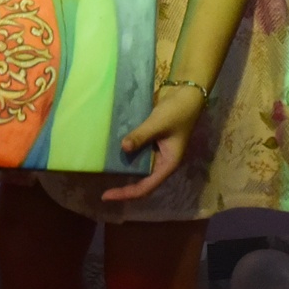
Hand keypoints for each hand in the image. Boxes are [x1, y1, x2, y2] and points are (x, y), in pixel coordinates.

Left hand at [101, 83, 205, 201]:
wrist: (186, 92)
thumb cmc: (178, 111)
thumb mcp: (158, 124)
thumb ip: (141, 136)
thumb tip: (123, 148)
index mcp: (168, 164)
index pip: (146, 187)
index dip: (126, 193)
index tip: (106, 195)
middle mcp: (162, 161)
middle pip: (141, 180)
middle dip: (123, 184)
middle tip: (102, 186)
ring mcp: (156, 151)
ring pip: (138, 166)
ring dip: (123, 168)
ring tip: (104, 169)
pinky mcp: (151, 140)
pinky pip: (137, 151)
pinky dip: (126, 152)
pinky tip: (112, 150)